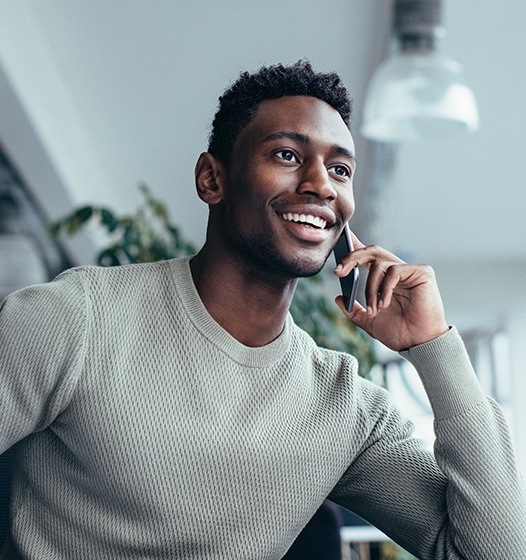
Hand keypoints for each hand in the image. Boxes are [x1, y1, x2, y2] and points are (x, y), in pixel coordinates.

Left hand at [334, 233, 448, 351]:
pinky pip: (394, 271)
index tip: (342, 238)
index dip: (355, 245)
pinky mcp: (422, 272)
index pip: (368, 257)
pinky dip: (384, 288)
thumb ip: (354, 310)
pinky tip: (384, 304)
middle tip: (338, 272)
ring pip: (379, 264)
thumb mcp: (369, 322)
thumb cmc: (400, 333)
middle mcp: (398, 272)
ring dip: (370, 288)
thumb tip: (338, 298)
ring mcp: (410, 270)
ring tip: (374, 309)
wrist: (419, 344)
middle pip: (372, 251)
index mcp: (385, 280)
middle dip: (352, 258)